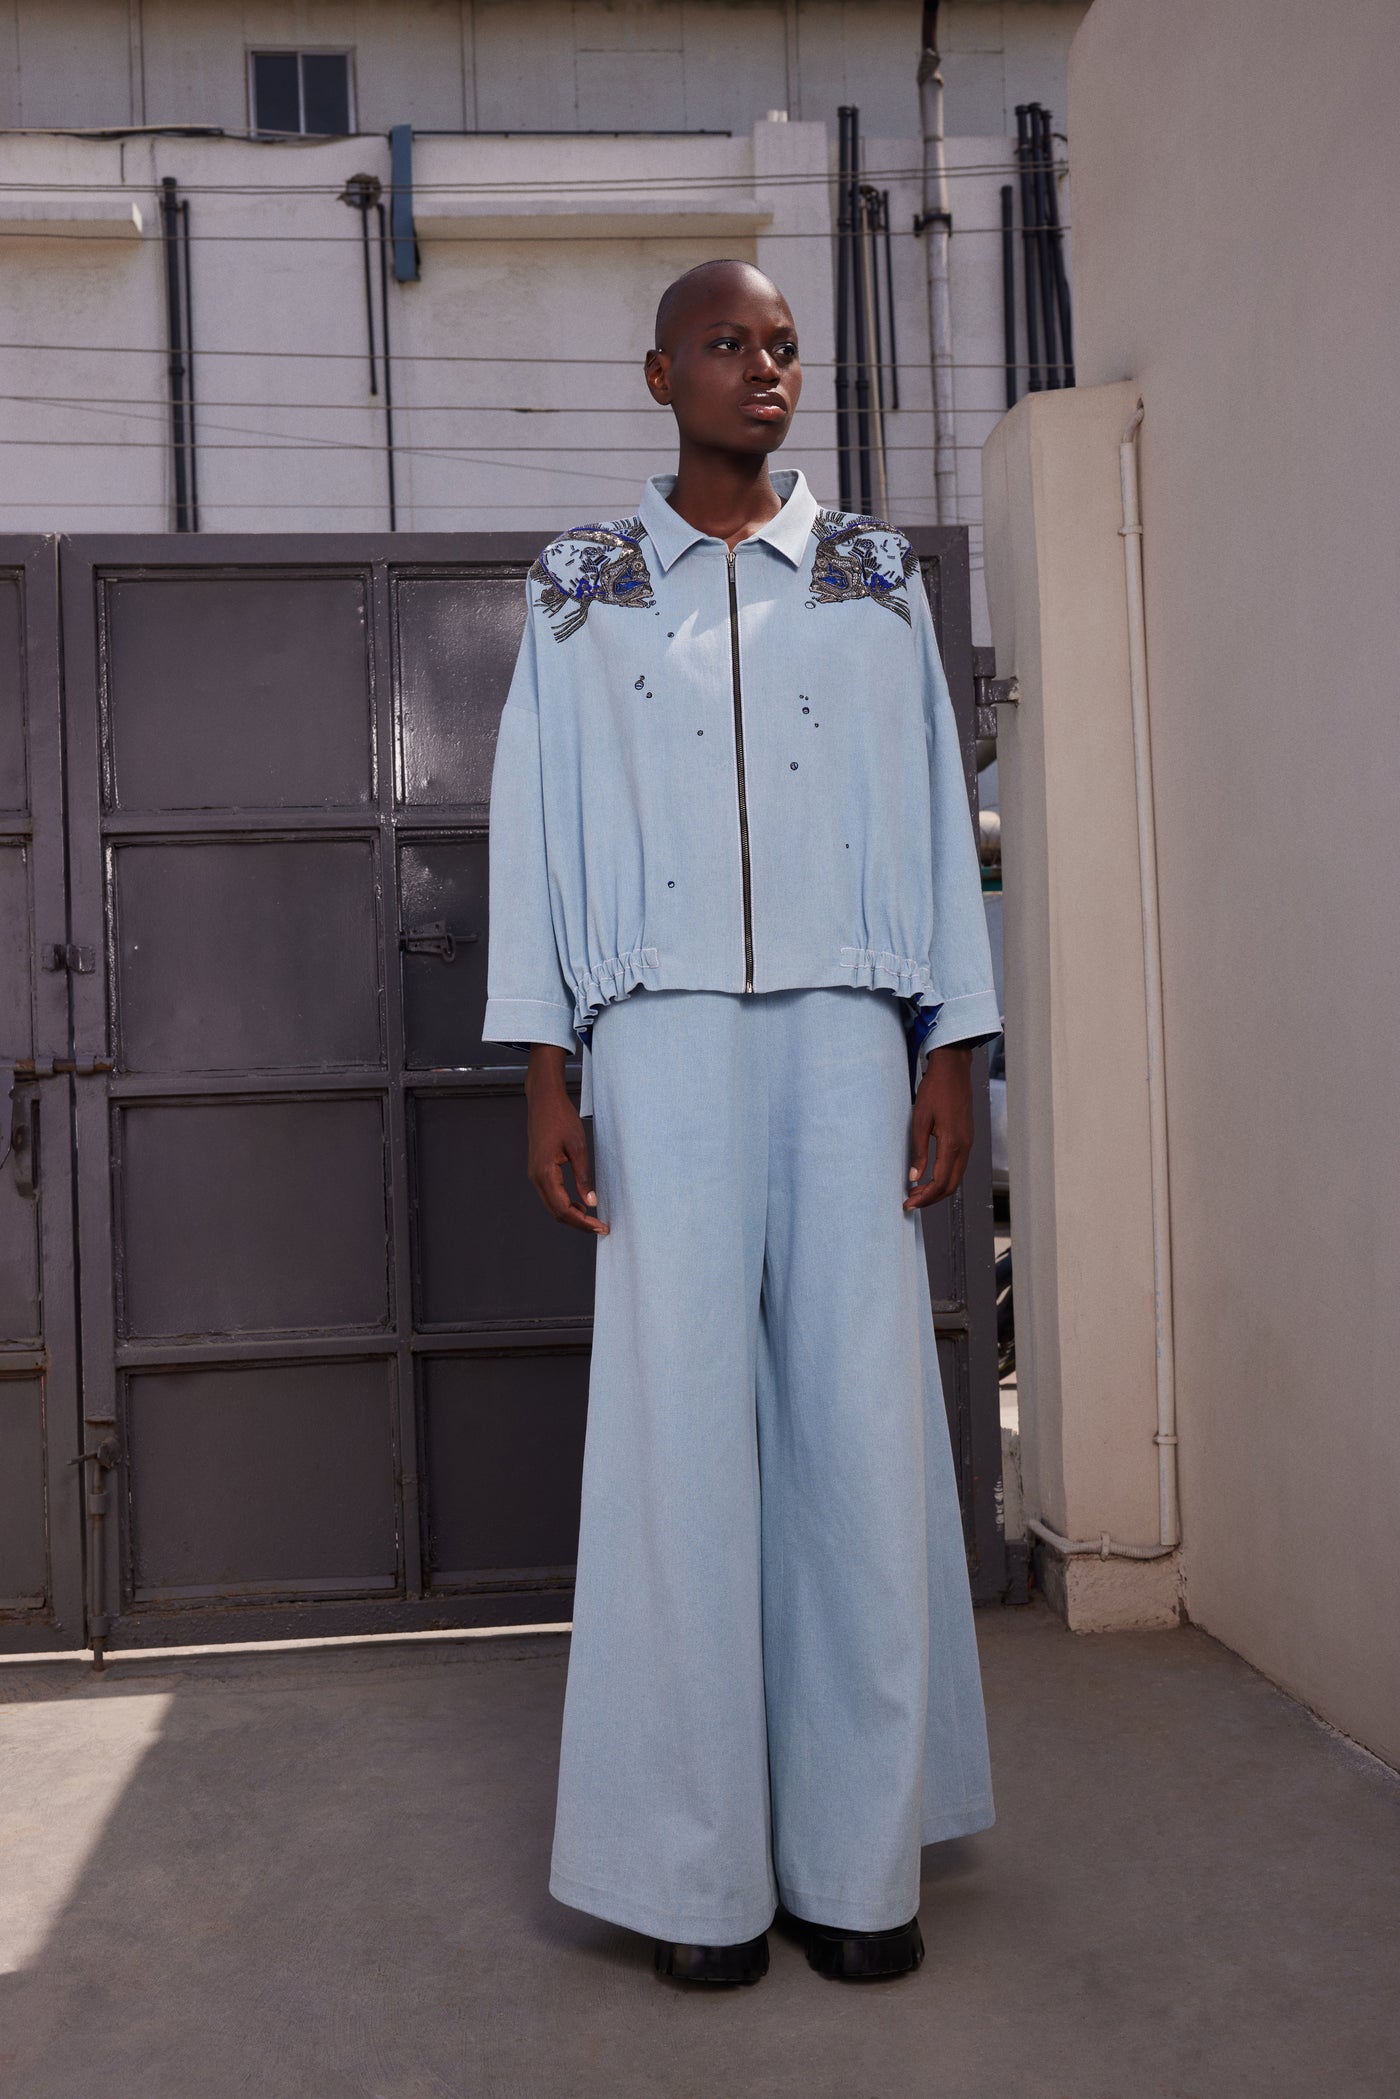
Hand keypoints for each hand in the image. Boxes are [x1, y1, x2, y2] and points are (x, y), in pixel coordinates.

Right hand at [524, 1045, 608, 1234]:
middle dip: (579, 1224)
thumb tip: (591, 1202)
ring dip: (572, 1216)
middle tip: (601, 1227)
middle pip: (556, 1212)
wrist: (543, 1100)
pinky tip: (581, 1205)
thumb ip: (584, 1176)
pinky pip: (551, 1195)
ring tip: (594, 1219)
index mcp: (544, 1173)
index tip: (601, 1226)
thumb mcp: (578, 1147)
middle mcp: (536, 1177)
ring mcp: (535, 1174)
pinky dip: (566, 1205)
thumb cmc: (561, 1118)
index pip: (563, 1209)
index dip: (583, 1222)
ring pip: (552, 1206)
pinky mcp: (538, 1170)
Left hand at [904, 1042, 973, 1209]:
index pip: (940, 1182)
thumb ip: (918, 1150)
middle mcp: (964, 1146)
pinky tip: (930, 1174)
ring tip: (917, 1190)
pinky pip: (958, 1165)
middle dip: (931, 1198)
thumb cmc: (935, 1090)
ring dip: (938, 1188)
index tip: (909, 1203)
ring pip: (956, 1177)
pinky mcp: (967, 1138)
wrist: (953, 1070)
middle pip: (951, 1185)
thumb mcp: (919, 1120)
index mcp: (952, 1143)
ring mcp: (968, 1143)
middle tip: (911, 1201)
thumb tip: (914, 1176)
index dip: (924, 1198)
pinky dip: (945, 1176)